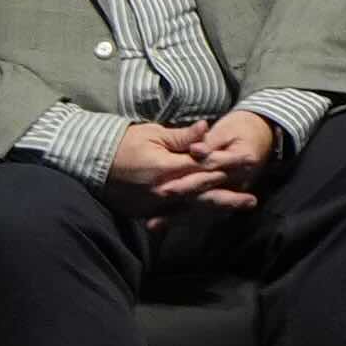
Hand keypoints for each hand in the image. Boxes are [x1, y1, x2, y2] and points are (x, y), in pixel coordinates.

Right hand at [102, 118, 260, 210]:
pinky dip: (195, 215)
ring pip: (193, 209)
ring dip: (217, 208)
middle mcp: (164, 191)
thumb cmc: (124, 144)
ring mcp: (156, 205)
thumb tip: (207, 128)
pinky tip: (211, 216)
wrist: (93, 164)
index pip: (203, 167)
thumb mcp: (153, 134)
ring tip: (239, 207)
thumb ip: (182, 137)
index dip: (228, 165)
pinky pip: (177, 216)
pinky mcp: (149, 213)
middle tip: (252, 199)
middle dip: (229, 194)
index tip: (249, 162)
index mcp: (167, 168)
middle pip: (203, 193)